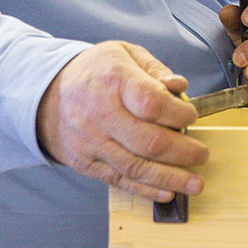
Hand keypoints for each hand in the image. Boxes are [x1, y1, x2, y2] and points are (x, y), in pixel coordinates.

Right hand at [35, 41, 205, 202]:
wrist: (45, 95)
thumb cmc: (94, 73)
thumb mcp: (124, 54)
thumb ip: (155, 70)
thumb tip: (180, 87)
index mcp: (114, 80)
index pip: (152, 103)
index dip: (179, 114)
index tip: (192, 116)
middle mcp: (100, 113)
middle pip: (148, 141)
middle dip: (183, 152)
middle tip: (202, 155)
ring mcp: (91, 142)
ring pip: (136, 167)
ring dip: (171, 179)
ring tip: (195, 184)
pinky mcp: (85, 163)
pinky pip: (119, 180)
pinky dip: (146, 190)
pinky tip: (167, 193)